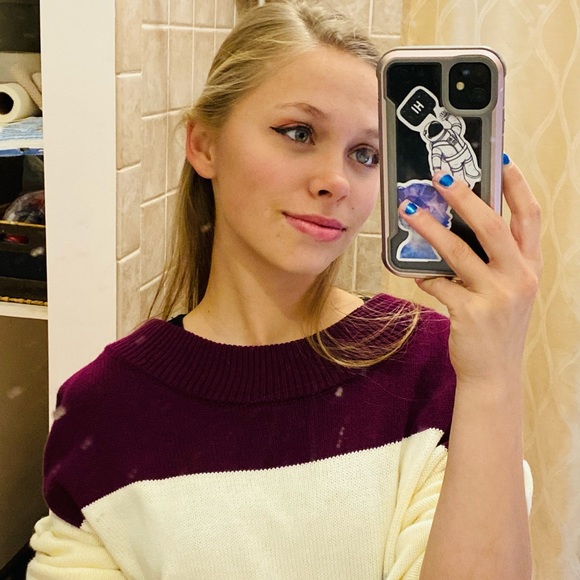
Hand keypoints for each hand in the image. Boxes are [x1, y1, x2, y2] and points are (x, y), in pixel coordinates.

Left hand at [398, 161, 541, 386]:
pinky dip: (424, 275)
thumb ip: (492, 262)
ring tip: (409, 210)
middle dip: (465, 197)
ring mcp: (496, 296)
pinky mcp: (470, 313)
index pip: (529, 217)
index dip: (517, 186)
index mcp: (530, 266)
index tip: (501, 160)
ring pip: (458, 251)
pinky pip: (438, 283)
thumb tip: (455, 230)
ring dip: (430, 228)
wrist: (493, 373)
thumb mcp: (508, 290)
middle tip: (441, 177)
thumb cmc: (497, 326)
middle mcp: (519, 277)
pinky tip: (415, 271)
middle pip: (492, 226)